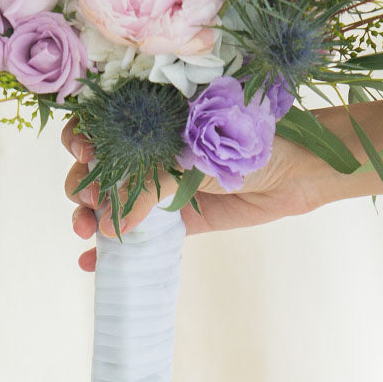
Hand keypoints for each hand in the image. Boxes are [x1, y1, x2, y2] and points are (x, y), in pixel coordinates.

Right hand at [61, 115, 332, 270]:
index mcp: (153, 118)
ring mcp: (163, 186)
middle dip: (82, 183)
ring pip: (111, 201)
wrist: (300, 168)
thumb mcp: (193, 156)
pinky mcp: (179, 220)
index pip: (100, 124)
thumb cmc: (250, 139)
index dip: (82, 138)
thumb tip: (110, 224)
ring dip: (88, 216)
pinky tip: (91, 262)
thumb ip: (150, 187)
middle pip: (98, 166)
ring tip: (86, 231)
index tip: (85, 154)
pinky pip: (139, 235)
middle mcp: (153, 151)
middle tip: (91, 200)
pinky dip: (112, 249)